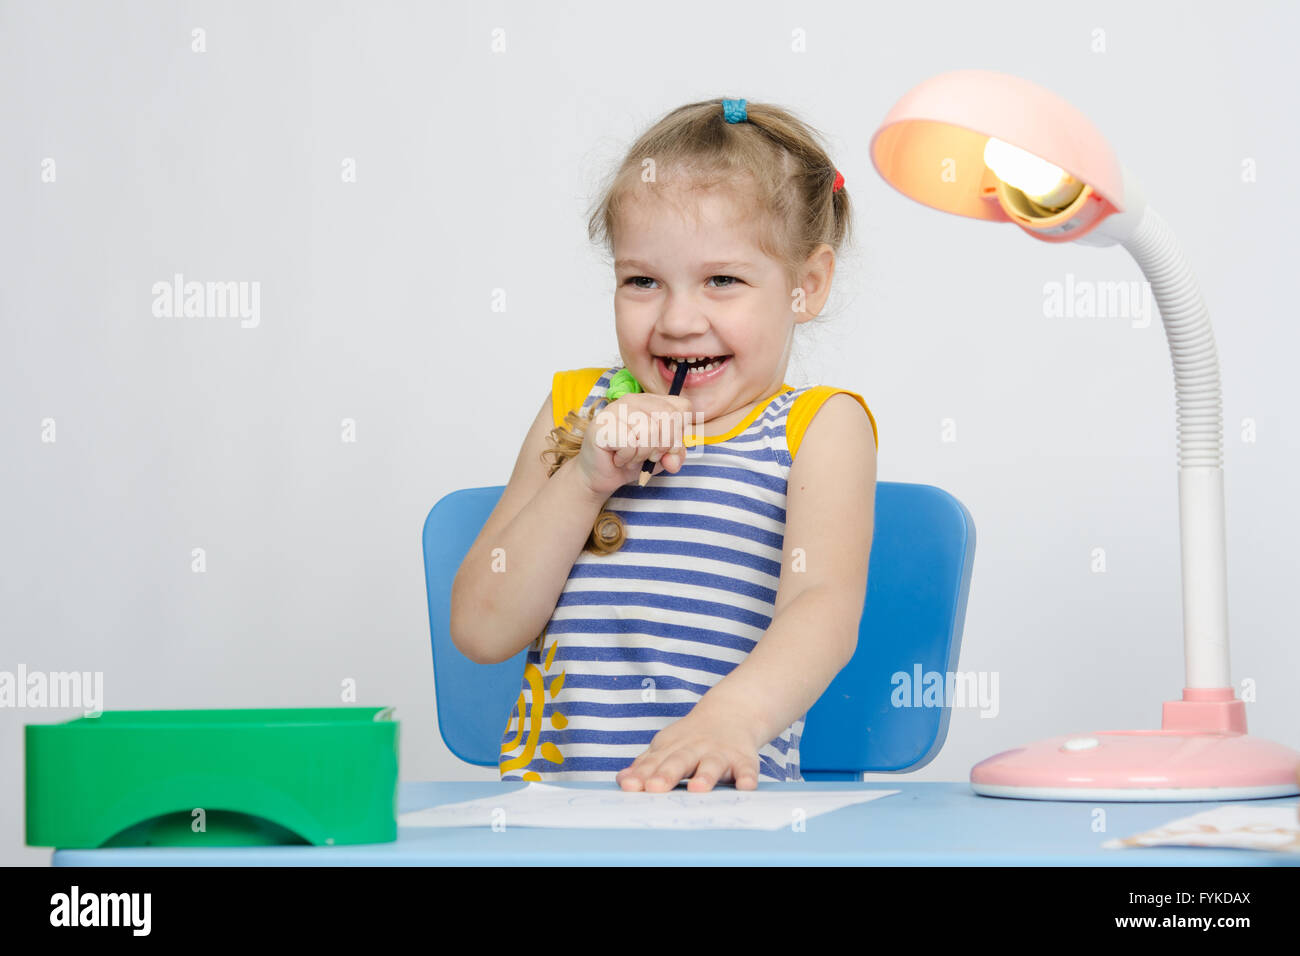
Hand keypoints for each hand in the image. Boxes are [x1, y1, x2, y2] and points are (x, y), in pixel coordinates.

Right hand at [574, 392, 691, 498]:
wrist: (600, 475)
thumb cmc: (631, 460)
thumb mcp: (662, 456)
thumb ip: (676, 454)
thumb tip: (674, 459)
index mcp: (651, 401)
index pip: (682, 408)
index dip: (679, 433)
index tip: (666, 447)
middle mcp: (633, 400)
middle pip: (669, 417)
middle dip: (663, 445)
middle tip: (646, 454)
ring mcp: (616, 409)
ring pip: (650, 430)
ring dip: (643, 454)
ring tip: (631, 456)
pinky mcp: (603, 424)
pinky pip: (630, 443)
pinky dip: (627, 457)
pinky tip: (618, 457)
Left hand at [615, 705, 759, 792]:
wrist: (732, 713)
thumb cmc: (692, 739)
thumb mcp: (667, 747)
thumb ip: (646, 765)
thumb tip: (622, 780)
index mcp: (673, 747)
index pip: (655, 762)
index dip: (642, 774)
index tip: (630, 787)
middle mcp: (695, 749)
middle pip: (679, 761)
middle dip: (667, 774)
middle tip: (654, 788)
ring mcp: (720, 754)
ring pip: (712, 765)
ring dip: (705, 776)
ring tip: (697, 788)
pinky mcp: (744, 760)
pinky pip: (747, 770)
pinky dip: (747, 777)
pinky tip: (746, 787)